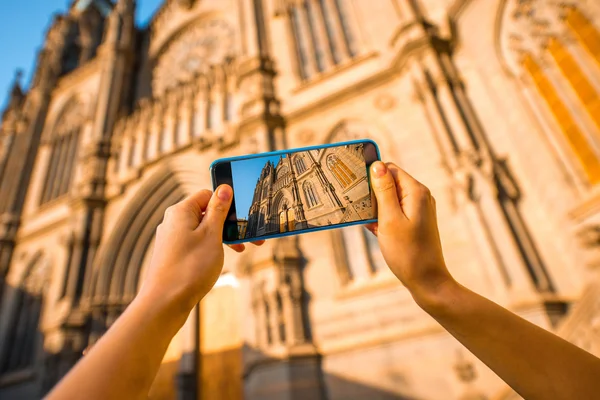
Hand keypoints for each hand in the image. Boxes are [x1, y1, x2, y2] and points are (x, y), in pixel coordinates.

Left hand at [139, 185, 261, 315]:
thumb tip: (224, 189)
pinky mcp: (173, 256)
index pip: (207, 195)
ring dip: (223, 237)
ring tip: (240, 250)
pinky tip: (220, 261)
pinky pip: (196, 244)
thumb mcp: (212, 235)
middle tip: (249, 238)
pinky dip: (211, 248)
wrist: (164, 304)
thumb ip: (218, 210)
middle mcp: (173, 222)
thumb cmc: (189, 268)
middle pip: (206, 213)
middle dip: (229, 223)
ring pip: (203, 230)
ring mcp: (172, 240)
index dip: (227, 203)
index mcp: (181, 211)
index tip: (243, 216)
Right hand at [366, 162, 454, 305]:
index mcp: (416, 192)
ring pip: (390, 198)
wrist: (427, 282)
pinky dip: (383, 218)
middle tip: (359, 207)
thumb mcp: (390, 219)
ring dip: (376, 208)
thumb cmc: (408, 252)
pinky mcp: (415, 222)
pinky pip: (394, 212)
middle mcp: (420, 197)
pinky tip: (375, 230)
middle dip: (373, 193)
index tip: (356, 186)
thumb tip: (377, 166)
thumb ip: (384, 191)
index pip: (390, 169)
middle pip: (390, 182)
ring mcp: (419, 210)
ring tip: (368, 221)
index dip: (372, 175)